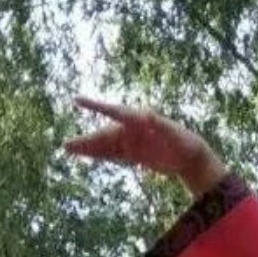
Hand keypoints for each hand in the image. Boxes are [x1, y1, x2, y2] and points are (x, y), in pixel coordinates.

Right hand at [65, 97, 227, 196]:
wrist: (191, 156)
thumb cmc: (185, 142)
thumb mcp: (175, 134)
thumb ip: (161, 125)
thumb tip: (148, 114)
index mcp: (139, 120)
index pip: (114, 112)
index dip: (96, 106)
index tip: (78, 100)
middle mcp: (131, 130)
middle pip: (104, 135)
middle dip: (87, 140)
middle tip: (66, 144)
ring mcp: (131, 142)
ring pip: (105, 145)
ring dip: (88, 148)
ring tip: (68, 149)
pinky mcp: (134, 154)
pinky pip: (113, 154)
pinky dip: (99, 155)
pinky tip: (86, 156)